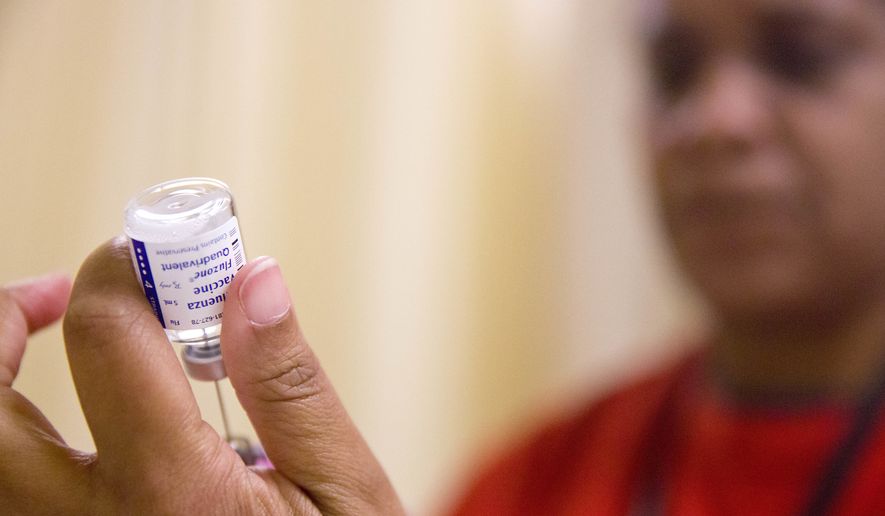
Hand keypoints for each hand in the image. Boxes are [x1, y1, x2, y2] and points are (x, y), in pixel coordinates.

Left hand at [0, 238, 404, 514]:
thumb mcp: (343, 490)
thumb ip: (290, 385)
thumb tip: (253, 280)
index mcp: (174, 496)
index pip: (109, 341)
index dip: (121, 273)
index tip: (150, 257)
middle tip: (54, 296)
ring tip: (44, 346)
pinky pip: (16, 498)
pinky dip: (17, 443)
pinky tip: (62, 424)